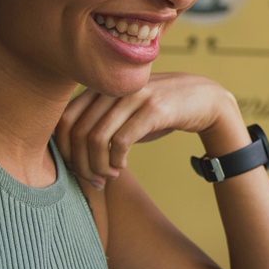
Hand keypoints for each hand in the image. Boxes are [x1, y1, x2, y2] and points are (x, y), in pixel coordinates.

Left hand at [56, 72, 244, 188]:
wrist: (204, 99)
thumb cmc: (159, 112)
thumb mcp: (125, 113)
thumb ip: (99, 123)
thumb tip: (69, 155)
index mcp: (100, 87)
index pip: (63, 120)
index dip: (64, 150)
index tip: (78, 169)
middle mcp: (113, 88)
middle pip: (77, 133)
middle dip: (81, 165)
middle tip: (94, 180)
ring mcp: (134, 96)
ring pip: (96, 139)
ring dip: (98, 166)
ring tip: (109, 176)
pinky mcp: (154, 108)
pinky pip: (121, 141)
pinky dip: (116, 161)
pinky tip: (122, 167)